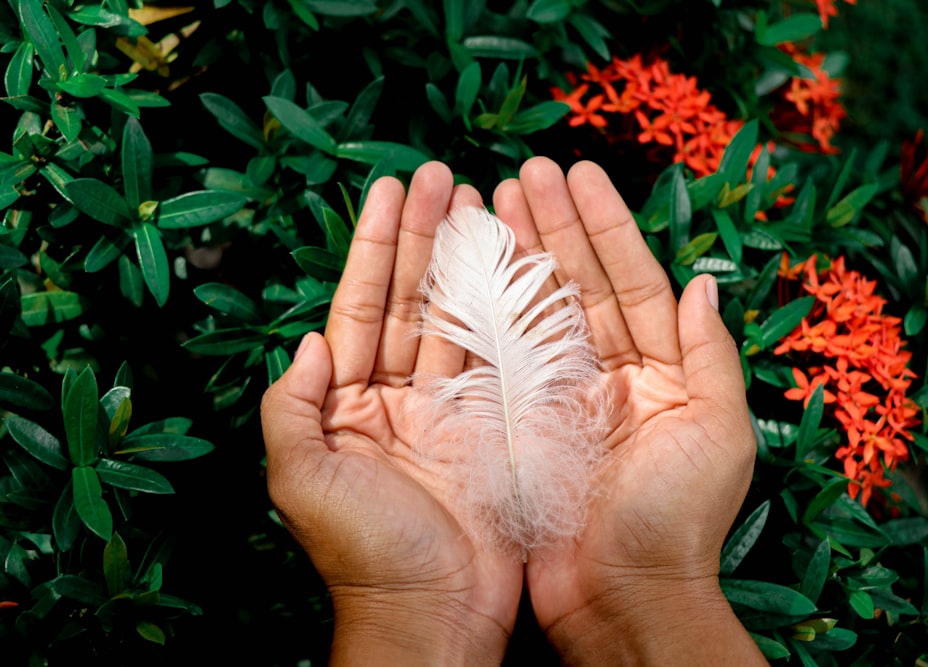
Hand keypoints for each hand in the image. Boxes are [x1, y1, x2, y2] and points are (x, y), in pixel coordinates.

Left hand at [260, 162, 521, 665]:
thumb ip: (291, 405)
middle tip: (440, 176)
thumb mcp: (300, 478)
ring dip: (466, 260)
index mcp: (347, 406)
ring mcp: (450, 410)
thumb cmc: (363, 552)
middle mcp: (397, 398)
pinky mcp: (495, 428)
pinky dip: (509, 310)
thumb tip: (307, 340)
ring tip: (478, 202)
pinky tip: (516, 265)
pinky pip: (501, 357)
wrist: (435, 614)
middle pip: (410, 299)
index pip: (359, 306)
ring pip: (457, 318)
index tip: (386, 190)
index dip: (372, 247)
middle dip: (422, 237)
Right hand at [493, 157, 764, 664]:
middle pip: (582, 284)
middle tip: (527, 173)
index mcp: (662, 370)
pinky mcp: (522, 421)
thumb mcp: (718, 432)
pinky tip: (471, 269)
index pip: (635, 280)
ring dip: (520, 254)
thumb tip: (706, 283)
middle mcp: (612, 373)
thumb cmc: (678, 521)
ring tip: (494, 201)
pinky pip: (505, 355)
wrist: (623, 597)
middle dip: (556, 225)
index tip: (580, 174)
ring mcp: (563, 395)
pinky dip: (490, 310)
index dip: (608, 226)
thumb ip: (711, 354)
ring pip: (540, 310)